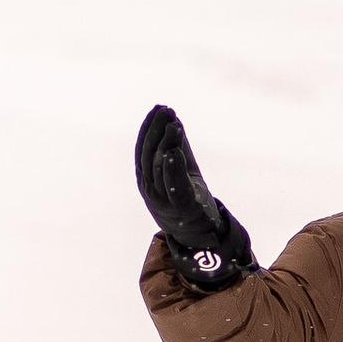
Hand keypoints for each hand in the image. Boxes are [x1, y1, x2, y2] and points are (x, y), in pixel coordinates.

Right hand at [135, 105, 255, 292]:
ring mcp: (162, 200)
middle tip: (165, 111)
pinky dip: (172, 168)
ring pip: (158, 169)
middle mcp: (150, 189)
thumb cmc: (187, 197)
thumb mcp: (181, 168)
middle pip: (148, 156)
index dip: (148, 128)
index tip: (158, 108)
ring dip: (166, 145)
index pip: (142, 149)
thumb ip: (178, 145)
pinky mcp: (180, 208)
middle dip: (156, 131)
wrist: (199, 232)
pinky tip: (174, 152)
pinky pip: (173, 187)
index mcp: (146, 179)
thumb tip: (174, 118)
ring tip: (174, 126)